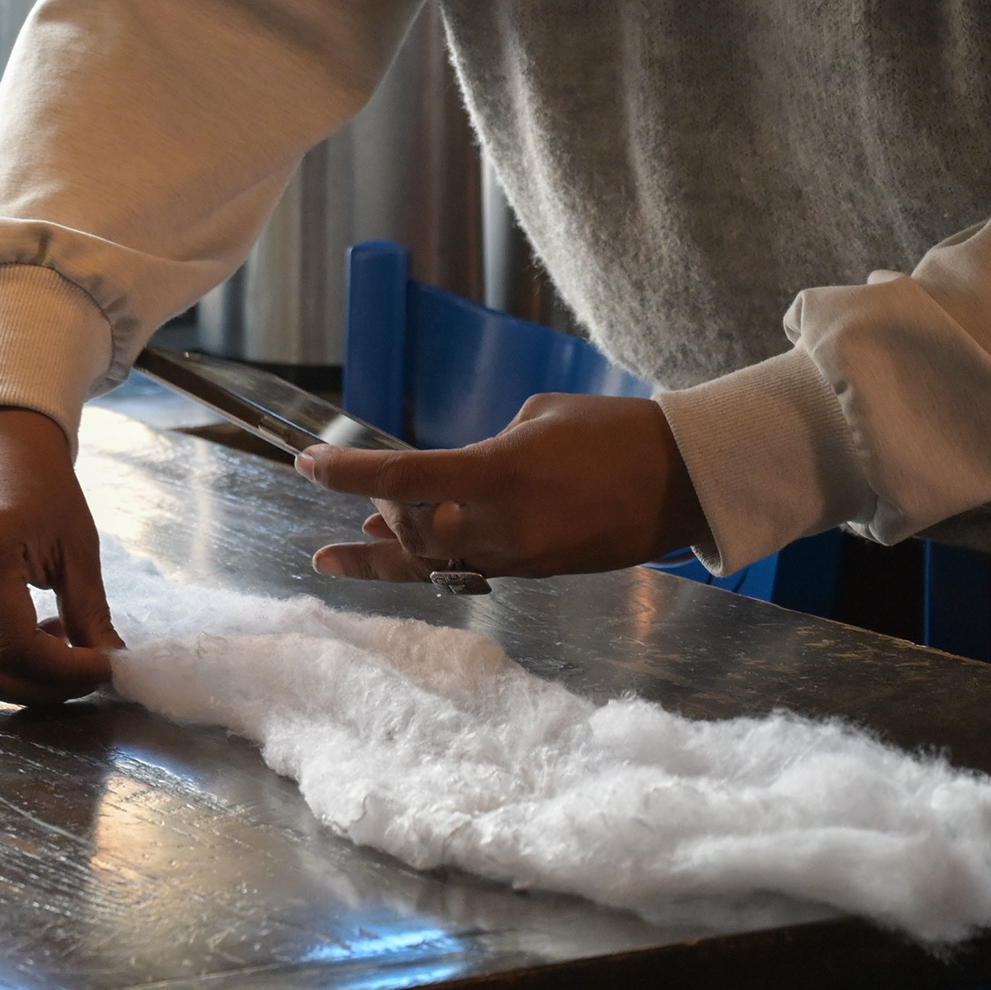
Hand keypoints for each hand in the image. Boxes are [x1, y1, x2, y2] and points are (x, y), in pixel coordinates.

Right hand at [0, 408, 123, 704]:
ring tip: (51, 639)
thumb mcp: (78, 544)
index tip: (100, 668)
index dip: (63, 672)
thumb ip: (90, 613)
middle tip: (77, 677)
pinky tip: (16, 626)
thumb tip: (109, 669)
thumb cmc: (40, 485)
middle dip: (34, 688)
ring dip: (10, 673)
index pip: (15, 646)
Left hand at [299, 393, 708, 582]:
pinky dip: (432, 558)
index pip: (402, 479)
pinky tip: (406, 551)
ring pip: (432, 563)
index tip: (306, 465)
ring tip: (340, 551)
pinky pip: (468, 567)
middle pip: (409, 533)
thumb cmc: (615, 431)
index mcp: (498, 474)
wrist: (684, 481)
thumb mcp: (536, 418)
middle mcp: (501, 525)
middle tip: (349, 494)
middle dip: (375, 514)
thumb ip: (485, 449)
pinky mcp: (536, 571)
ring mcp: (519, 556)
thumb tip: (456, 477)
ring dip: (386, 553)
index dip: (346, 475)